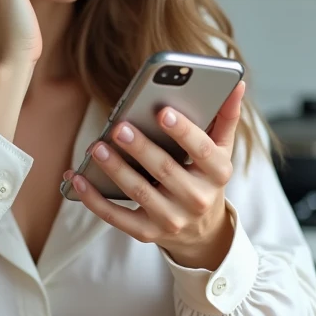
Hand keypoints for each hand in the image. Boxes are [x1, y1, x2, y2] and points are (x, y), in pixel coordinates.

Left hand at [66, 81, 246, 269]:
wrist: (202, 231)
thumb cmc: (205, 178)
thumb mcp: (221, 151)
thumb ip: (226, 117)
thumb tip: (236, 83)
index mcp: (218, 173)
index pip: (203, 150)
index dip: (183, 131)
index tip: (162, 111)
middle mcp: (197, 198)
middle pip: (165, 170)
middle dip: (140, 148)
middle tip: (119, 126)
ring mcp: (172, 219)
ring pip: (139, 192)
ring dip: (115, 169)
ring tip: (97, 147)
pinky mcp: (147, 233)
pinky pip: (117, 217)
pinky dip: (94, 199)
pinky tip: (78, 178)